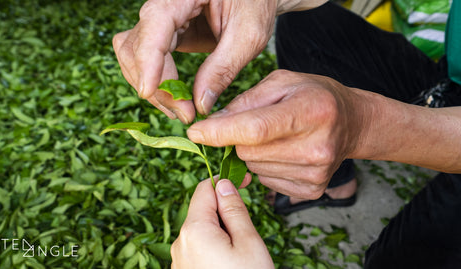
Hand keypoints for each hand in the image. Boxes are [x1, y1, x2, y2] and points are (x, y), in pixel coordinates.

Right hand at [112, 0, 276, 122]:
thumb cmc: (256, 4)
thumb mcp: (249, 34)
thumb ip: (223, 68)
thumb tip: (199, 105)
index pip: (155, 24)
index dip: (148, 60)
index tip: (148, 92)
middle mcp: (164, 4)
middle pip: (137, 45)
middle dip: (155, 84)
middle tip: (183, 114)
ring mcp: (161, 20)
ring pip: (134, 55)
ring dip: (152, 87)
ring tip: (180, 111)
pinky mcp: (166, 35)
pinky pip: (146, 59)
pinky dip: (157, 82)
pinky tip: (175, 99)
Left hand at [171, 179, 273, 268]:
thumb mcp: (248, 242)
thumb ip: (235, 210)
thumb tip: (224, 185)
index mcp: (195, 230)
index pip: (204, 189)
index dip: (225, 182)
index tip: (244, 181)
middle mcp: (180, 243)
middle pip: (203, 211)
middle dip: (225, 212)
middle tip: (248, 229)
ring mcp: (179, 260)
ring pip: (201, 232)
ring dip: (220, 232)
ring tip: (240, 252)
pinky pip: (198, 250)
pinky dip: (213, 249)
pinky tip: (229, 263)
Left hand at [186, 70, 366, 198]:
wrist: (351, 123)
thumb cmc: (314, 96)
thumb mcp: (281, 82)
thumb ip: (245, 101)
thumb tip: (210, 125)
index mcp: (310, 111)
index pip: (255, 129)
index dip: (220, 133)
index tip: (195, 133)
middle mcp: (316, 146)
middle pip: (248, 152)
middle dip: (238, 139)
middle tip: (254, 125)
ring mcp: (315, 173)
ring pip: (253, 168)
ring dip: (252, 154)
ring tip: (276, 137)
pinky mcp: (311, 190)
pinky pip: (265, 181)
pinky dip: (265, 167)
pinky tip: (283, 153)